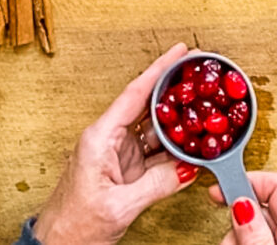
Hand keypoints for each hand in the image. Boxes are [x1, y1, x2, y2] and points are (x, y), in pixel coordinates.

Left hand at [33, 43, 198, 244]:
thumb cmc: (74, 225)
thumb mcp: (120, 205)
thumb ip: (158, 184)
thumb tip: (189, 169)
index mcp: (100, 137)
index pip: (135, 94)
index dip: (159, 70)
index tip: (179, 52)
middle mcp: (108, 139)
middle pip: (146, 105)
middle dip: (173, 89)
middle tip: (198, 74)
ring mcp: (117, 153)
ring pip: (154, 129)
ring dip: (177, 121)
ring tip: (203, 107)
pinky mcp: (124, 168)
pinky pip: (154, 151)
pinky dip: (173, 148)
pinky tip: (191, 144)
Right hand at [209, 172, 276, 244]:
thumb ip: (254, 233)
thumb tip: (241, 203)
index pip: (276, 183)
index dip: (244, 181)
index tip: (218, 189)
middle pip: (264, 209)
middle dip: (238, 221)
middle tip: (228, 240)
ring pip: (262, 229)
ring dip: (241, 238)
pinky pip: (270, 242)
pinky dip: (252, 244)